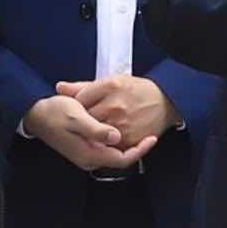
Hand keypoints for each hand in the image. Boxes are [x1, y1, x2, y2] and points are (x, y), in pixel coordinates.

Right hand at [22, 95, 157, 172]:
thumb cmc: (55, 113)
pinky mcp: (84, 147)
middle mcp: (89, 158)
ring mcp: (86, 154)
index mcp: (89, 154)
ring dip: (128, 143)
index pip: (122, 159)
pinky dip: (117, 139)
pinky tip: (122, 127)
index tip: (152, 138)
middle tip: (150, 131)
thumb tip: (116, 137)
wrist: (35, 114)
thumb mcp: (77, 117)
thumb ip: (96, 130)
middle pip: (120, 158)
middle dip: (137, 147)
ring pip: (114, 153)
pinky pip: (106, 147)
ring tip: (141, 128)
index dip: (140, 150)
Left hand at [56, 76, 180, 148]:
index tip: (80, 108)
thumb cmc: (138, 90)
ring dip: (93, 134)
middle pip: (86, 119)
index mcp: (110, 87)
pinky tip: (106, 138)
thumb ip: (84, 86)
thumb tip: (59, 87)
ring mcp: (122, 124)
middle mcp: (115, 106)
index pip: (80, 100)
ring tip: (96, 130)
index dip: (77, 105)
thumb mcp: (112, 82)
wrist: (167, 102)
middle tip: (87, 120)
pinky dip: (106, 144)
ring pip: (95, 134)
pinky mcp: (129, 139)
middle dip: (84, 121)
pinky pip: (109, 146)